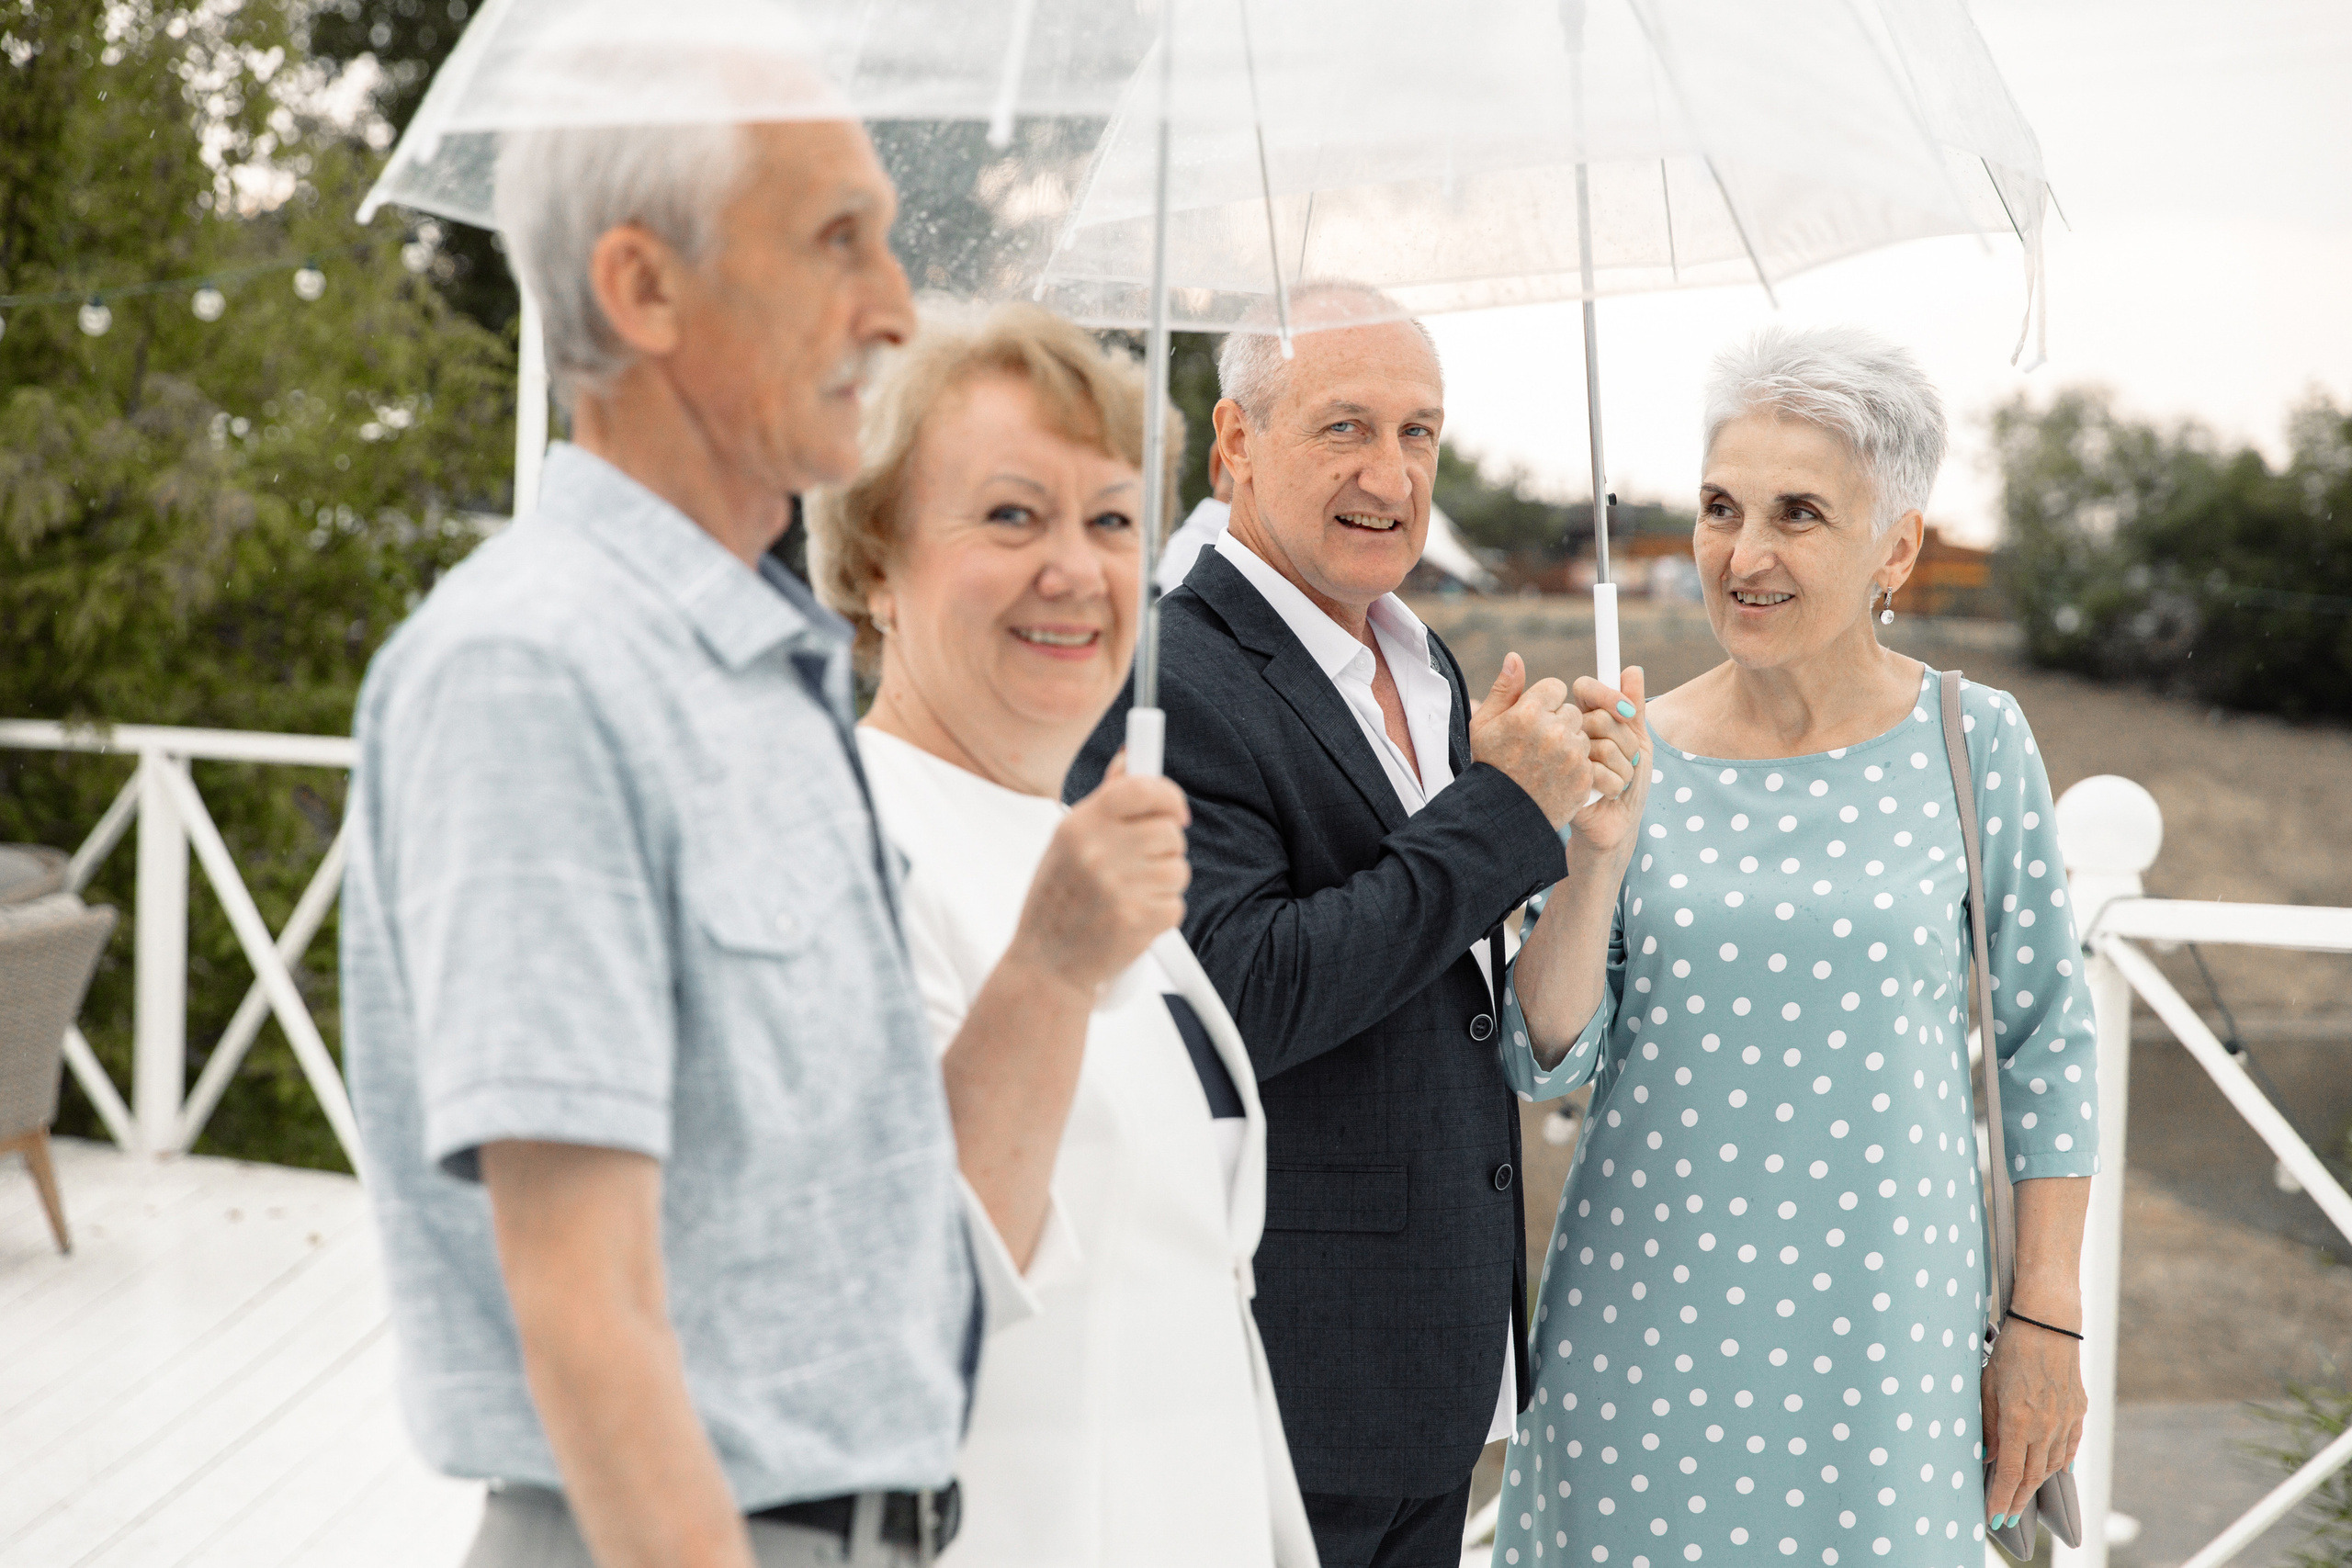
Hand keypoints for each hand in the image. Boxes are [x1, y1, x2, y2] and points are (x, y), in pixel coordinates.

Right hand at [1007, 754, 1190, 997]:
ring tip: (1129, 896)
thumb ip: (1104, 803)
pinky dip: (1161, 912)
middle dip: (1164, 848)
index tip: (1176, 810)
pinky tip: (1131, 918)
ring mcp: (1120, 887)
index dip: (1168, 795)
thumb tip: (1131, 759)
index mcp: (1079, 826)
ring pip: (1178, 868)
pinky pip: (1176, 902)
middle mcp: (1099, 852)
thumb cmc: (1056, 901)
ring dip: (1163, 882)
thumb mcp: (1066, 844)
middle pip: (1169, 831)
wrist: (1045, 967)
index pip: (1142, 787)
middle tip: (1140, 866)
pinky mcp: (1140, 920)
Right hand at [1469, 652, 1594, 827]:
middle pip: (1572, 712)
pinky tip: (1557, 777)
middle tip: (1539, 746)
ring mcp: (1571, 754)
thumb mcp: (1485, 725)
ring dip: (1570, 746)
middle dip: (1560, 725)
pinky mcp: (1583, 776)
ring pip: (1583, 735)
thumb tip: (1515, 657)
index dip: (1546, 704)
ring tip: (1547, 763)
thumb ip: (1504, 689)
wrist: (1500, 814)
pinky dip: (1578, 768)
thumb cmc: (1489, 767)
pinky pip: (1590, 760)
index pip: (1556, 688)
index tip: (1535, 720)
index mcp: (1528, 712)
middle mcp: (1553, 730)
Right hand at [1565, 666, 1651, 857]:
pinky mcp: (1565, 782)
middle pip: (1602, 718)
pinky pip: (1599, 770)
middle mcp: (1567, 735)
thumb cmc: (1625, 784)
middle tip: (1627, 762)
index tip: (1629, 713)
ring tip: (1616, 782)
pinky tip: (1609, 794)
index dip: (1607, 694)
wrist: (1616, 827)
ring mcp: (1563, 758)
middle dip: (1626, 744)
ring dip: (1624, 769)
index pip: (1585, 688)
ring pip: (1604, 745)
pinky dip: (1616, 784)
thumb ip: (1633, 708)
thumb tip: (1632, 670)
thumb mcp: (1636, 742)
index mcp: (1581, 720)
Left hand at [1980, 1313, 2087, 1528]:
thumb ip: (1988, 1425)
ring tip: (2023, 1496)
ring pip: (2052, 1464)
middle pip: (2032, 1476)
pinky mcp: (2078, 1410)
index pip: (2011, 1473)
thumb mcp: (1988, 1386)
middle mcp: (2045, 1427)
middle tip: (2006, 1516)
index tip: (1993, 1517)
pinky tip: (2055, 1471)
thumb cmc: (2010, 1350)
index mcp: (2019, 1421)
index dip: (2001, 1498)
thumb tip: (1987, 1457)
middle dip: (2018, 1499)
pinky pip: (2069, 1445)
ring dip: (2037, 1484)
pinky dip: (2061, 1462)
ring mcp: (2065, 1420)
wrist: (2047, 1323)